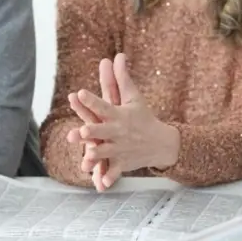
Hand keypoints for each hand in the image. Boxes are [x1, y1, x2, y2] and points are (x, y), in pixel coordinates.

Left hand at [66, 53, 179, 190]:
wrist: (162, 143)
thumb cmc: (143, 117)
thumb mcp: (133, 98)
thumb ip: (122, 78)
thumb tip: (117, 55)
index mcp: (119, 115)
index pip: (104, 105)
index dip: (91, 100)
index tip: (79, 93)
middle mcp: (119, 132)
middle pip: (103, 131)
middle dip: (93, 131)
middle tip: (82, 130)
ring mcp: (121, 149)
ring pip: (106, 153)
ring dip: (96, 156)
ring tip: (85, 159)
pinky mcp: (124, 163)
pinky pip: (115, 171)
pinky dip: (109, 178)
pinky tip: (101, 185)